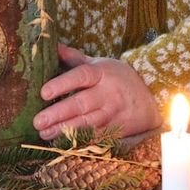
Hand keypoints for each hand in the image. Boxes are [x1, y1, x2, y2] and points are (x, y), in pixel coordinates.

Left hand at [33, 43, 161, 139]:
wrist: (151, 96)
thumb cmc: (119, 77)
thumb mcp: (100, 63)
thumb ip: (75, 58)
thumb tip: (52, 46)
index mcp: (102, 73)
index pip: (81, 76)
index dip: (62, 84)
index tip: (43, 92)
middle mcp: (108, 93)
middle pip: (81, 103)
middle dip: (58, 113)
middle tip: (37, 121)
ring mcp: (113, 113)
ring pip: (87, 123)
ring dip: (64, 130)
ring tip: (44, 133)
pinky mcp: (117, 129)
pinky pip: (97, 137)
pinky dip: (80, 141)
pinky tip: (62, 143)